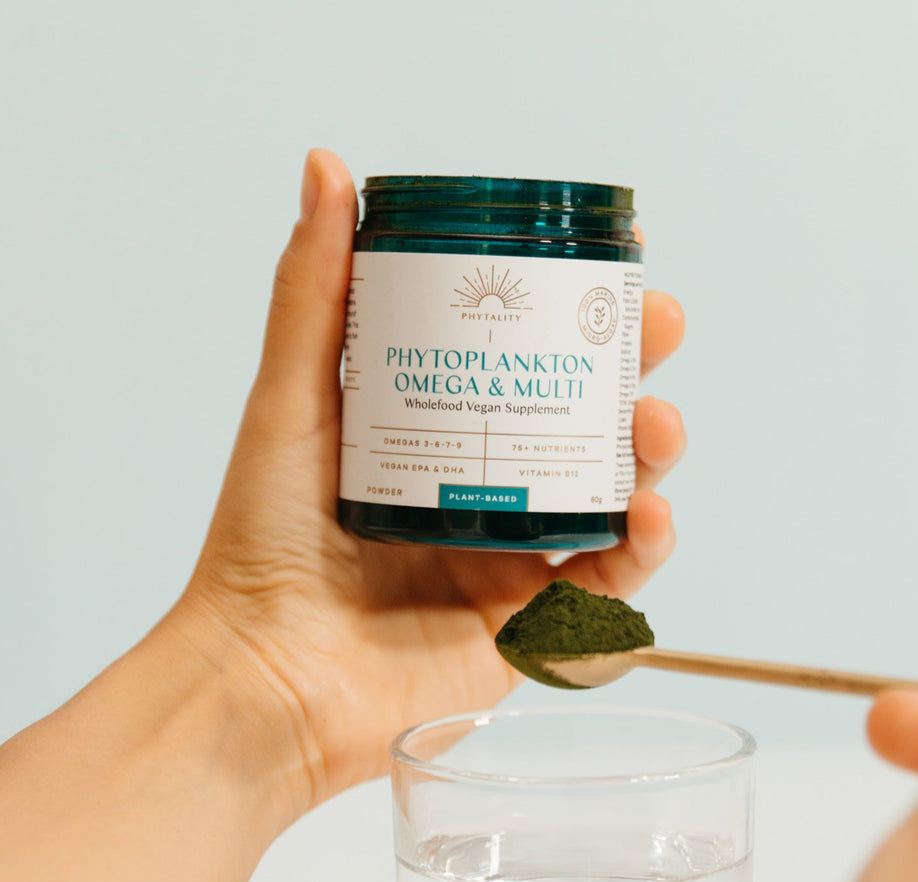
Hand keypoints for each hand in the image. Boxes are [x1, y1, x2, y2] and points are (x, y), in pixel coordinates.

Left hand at [167, 149, 687, 807]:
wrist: (261, 678)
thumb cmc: (261, 543)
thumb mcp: (293, 400)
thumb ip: (314, 291)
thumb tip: (326, 165)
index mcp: (433, 437)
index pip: (523, 365)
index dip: (574, 319)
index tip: (609, 272)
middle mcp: (478, 493)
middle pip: (582, 425)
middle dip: (631, 376)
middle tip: (655, 336)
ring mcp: (509, 561)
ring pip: (611, 498)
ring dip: (650, 456)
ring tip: (656, 428)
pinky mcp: (528, 631)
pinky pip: (607, 588)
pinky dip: (643, 552)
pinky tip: (649, 517)